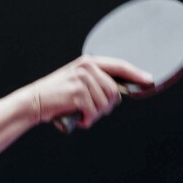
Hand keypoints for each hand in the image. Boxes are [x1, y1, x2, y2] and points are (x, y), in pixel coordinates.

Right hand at [26, 55, 152, 130]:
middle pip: (114, 92)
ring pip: (105, 104)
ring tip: (82, 115)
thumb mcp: (77, 83)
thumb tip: (118, 95)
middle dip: (106, 108)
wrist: (33, 102)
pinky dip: (88, 120)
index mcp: (88, 62)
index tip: (148, 81)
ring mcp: (82, 79)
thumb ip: (95, 83)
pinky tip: (79, 119)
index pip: (119, 66)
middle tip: (91, 113)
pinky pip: (94, 111)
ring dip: (95, 116)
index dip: (135, 74)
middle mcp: (87, 67)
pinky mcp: (78, 93)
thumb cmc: (56, 97)